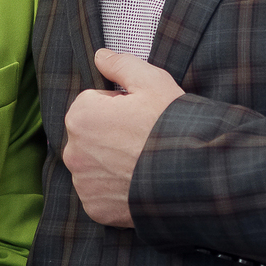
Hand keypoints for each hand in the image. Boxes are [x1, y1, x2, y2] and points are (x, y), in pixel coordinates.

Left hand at [61, 49, 184, 227]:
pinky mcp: (95, 209)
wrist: (193, 175)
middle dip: (109, 134)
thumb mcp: (152, 81)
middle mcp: (73, 152)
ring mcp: (83, 183)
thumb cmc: (171, 125)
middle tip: (142, 138)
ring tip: (141, 162)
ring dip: (110, 162)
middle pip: (90, 135)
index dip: (118, 106)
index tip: (139, 114)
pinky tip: (137, 183)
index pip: (92, 103)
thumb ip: (120, 64)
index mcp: (80, 116)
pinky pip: (99, 193)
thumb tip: (100, 56)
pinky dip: (114, 190)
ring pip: (93, 164)